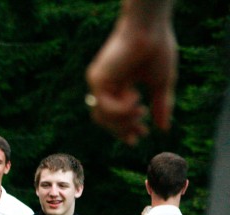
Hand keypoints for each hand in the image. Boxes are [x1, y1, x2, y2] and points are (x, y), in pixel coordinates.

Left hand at [85, 13, 177, 144]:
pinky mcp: (97, 79)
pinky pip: (105, 106)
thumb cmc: (158, 49)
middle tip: (140, 133)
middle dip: (122, 130)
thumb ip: (161, 106)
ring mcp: (99, 82)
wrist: (152, 29)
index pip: (114, 115)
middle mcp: (105, 85)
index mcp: (119, 86)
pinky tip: (135, 98)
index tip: (139, 138)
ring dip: (123, 121)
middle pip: (104, 120)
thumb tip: (164, 129)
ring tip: (141, 112)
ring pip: (101, 117)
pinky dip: (121, 109)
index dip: (125, 129)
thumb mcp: (161, 84)